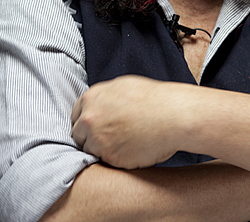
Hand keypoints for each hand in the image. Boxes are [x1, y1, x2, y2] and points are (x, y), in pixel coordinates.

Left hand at [71, 75, 191, 168]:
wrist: (173, 115)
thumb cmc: (155, 99)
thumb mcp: (123, 86)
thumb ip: (104, 98)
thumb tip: (98, 105)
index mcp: (91, 98)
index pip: (76, 116)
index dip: (86, 123)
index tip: (96, 128)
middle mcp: (90, 119)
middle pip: (79, 136)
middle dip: (90, 138)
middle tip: (109, 139)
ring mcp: (98, 139)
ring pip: (91, 151)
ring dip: (103, 150)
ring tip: (124, 145)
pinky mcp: (110, 158)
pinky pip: (107, 162)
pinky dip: (117, 159)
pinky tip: (132, 151)